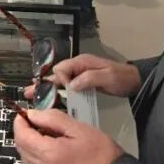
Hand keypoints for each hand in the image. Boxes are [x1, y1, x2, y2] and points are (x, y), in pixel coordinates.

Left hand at [13, 109, 122, 163]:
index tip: (23, 114)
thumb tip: (34, 114)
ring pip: (27, 159)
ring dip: (29, 145)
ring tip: (44, 135)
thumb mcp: (77, 127)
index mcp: (51, 154)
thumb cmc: (101, 153)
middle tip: (33, 121)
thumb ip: (52, 119)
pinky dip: (36, 157)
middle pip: (21, 148)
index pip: (22, 136)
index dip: (19, 122)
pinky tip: (49, 149)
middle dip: (23, 132)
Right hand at [25, 54, 140, 97]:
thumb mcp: (107, 77)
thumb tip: (71, 85)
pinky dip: (58, 93)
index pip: (62, 69)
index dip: (60, 79)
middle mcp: (78, 67)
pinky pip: (67, 88)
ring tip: (33, 98)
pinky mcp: (83, 84)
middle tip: (29, 93)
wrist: (134, 82)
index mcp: (81, 62)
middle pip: (56, 74)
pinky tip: (51, 101)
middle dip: (44, 84)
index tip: (66, 90)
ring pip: (59, 81)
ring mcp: (80, 76)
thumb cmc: (121, 78)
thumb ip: (89, 79)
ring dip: (47, 89)